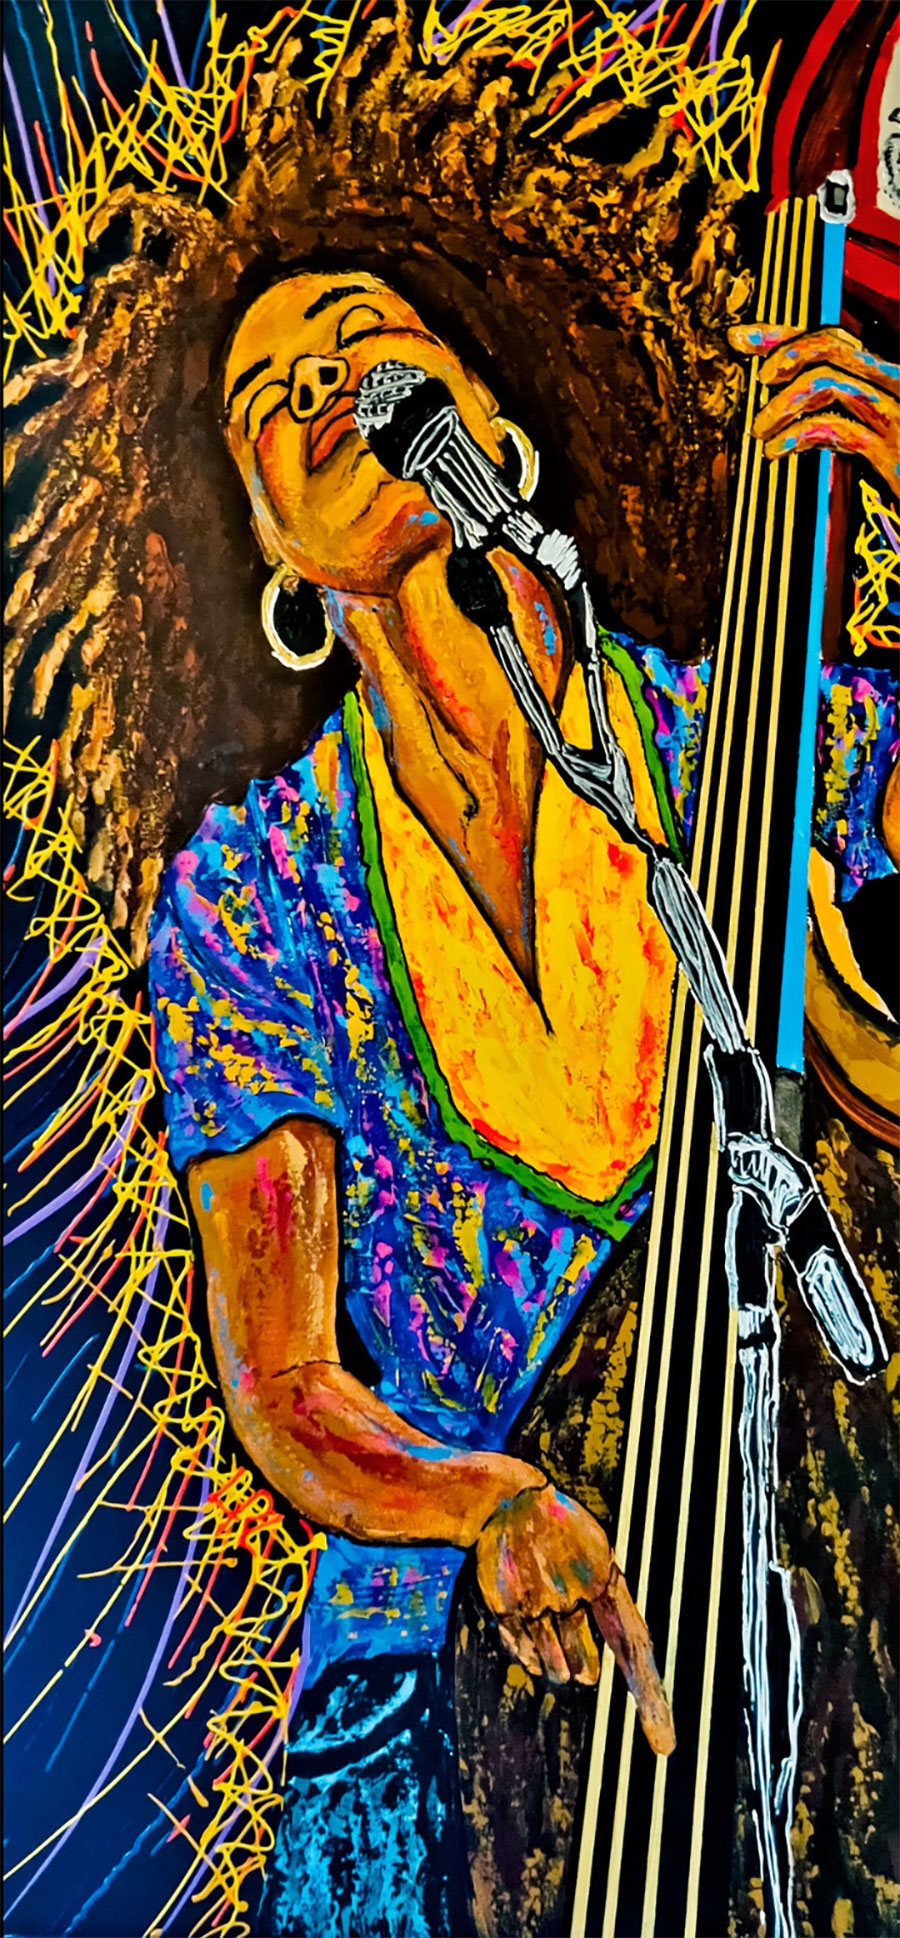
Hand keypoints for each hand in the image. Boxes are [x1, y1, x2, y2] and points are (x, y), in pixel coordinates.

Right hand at [475, 1482, 674, 1755]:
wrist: (507, 1500)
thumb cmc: (561, 1536)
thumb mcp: (593, 1559)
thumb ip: (602, 1611)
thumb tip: (585, 1679)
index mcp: (604, 1579)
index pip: (634, 1649)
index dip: (650, 1699)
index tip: (664, 1746)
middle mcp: (572, 1594)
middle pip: (585, 1670)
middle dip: (581, 1663)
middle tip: (569, 1621)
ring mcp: (536, 1602)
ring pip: (554, 1669)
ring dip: (553, 1655)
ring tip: (545, 1606)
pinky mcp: (505, 1608)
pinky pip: (525, 1656)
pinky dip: (528, 1648)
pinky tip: (525, 1611)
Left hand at [728, 324, 899, 500]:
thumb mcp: (874, 435)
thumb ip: (842, 411)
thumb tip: (789, 395)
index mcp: (889, 379)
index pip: (836, 339)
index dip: (786, 334)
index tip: (744, 337)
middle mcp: (898, 384)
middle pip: (833, 345)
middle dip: (784, 351)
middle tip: (760, 377)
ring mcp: (899, 416)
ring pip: (829, 380)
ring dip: (783, 403)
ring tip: (762, 429)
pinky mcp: (894, 453)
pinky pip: (838, 427)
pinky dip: (797, 435)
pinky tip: (777, 452)